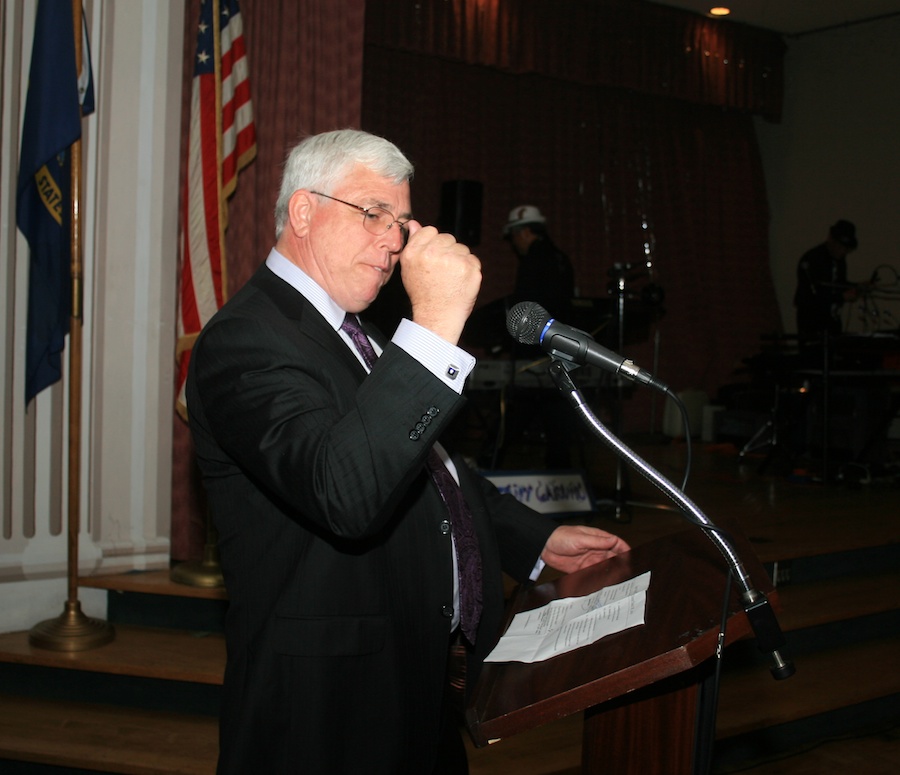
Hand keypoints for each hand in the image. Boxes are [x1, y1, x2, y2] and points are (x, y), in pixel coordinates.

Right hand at [399, 222, 481, 344]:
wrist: (437, 316)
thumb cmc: (423, 294)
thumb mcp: (409, 268)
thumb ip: (413, 243)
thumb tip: (414, 224)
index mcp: (414, 252)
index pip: (430, 231)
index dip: (433, 244)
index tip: (433, 257)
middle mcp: (432, 253)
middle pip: (447, 238)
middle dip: (447, 251)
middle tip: (442, 271)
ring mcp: (453, 260)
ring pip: (461, 248)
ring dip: (458, 259)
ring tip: (450, 277)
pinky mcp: (469, 267)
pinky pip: (472, 259)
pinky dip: (469, 268)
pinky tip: (460, 280)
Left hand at [540, 525, 630, 573]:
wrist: (544, 546)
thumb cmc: (561, 536)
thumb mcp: (581, 538)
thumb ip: (597, 541)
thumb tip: (614, 540)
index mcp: (597, 538)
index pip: (616, 543)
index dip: (625, 550)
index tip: (631, 558)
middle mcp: (596, 549)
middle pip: (613, 557)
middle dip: (620, 564)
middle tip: (627, 573)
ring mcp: (590, 560)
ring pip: (605, 567)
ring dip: (611, 573)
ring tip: (618, 581)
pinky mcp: (582, 569)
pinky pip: (594, 575)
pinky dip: (599, 579)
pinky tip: (604, 584)